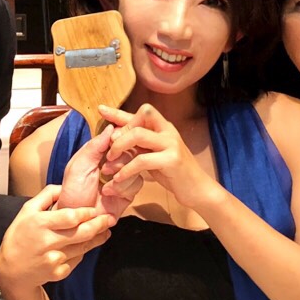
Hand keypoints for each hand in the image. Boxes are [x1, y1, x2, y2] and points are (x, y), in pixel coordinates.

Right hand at [0, 184, 115, 288]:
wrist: (12, 269)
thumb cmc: (19, 236)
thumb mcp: (27, 210)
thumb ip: (47, 195)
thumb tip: (66, 187)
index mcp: (40, 223)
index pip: (70, 217)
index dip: (86, 214)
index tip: (94, 211)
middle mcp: (48, 242)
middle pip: (82, 233)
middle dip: (100, 225)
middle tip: (109, 220)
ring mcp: (53, 259)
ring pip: (83, 248)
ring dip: (97, 239)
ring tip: (105, 232)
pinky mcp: (58, 273)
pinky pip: (77, 260)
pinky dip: (81, 253)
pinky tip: (83, 247)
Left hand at [58, 126, 142, 218]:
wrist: (76, 219)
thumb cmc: (72, 191)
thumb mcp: (79, 165)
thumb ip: (95, 146)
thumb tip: (111, 127)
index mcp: (100, 152)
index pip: (118, 137)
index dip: (119, 139)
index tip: (112, 147)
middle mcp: (113, 162)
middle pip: (131, 149)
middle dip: (119, 160)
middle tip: (105, 169)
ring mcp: (122, 176)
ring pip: (136, 166)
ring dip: (121, 176)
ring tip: (105, 186)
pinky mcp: (129, 191)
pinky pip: (137, 182)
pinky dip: (124, 188)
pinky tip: (110, 194)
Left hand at [100, 103, 219, 210]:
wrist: (198, 190)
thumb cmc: (175, 174)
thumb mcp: (155, 156)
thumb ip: (140, 145)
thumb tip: (118, 136)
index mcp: (163, 128)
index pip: (139, 113)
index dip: (119, 112)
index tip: (101, 109)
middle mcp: (168, 131)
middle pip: (141, 115)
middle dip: (121, 129)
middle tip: (109, 148)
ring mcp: (171, 144)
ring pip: (139, 135)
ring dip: (120, 147)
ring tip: (109, 162)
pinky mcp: (172, 160)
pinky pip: (142, 160)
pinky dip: (127, 169)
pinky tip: (118, 178)